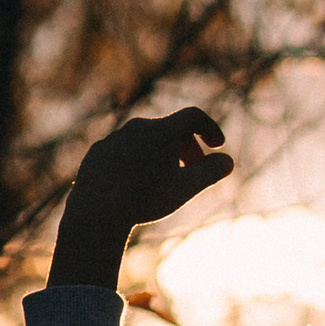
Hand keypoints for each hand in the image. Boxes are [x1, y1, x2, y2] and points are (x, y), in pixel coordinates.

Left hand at [49, 108, 233, 287]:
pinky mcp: (97, 152)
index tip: (217, 145)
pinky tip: (135, 184)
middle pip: (169, 128)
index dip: (209, 128)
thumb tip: (228, 162)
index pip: (193, 117)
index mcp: (162, 130)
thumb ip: (209, 172)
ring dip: (160, 154)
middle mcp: (137, 127)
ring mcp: (114, 138)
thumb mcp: (185, 188)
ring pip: (144, 140)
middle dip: (187, 146)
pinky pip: (122, 152)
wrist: (96, 208)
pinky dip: (135, 162)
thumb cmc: (145, 198)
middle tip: (194, 169)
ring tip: (165, 178)